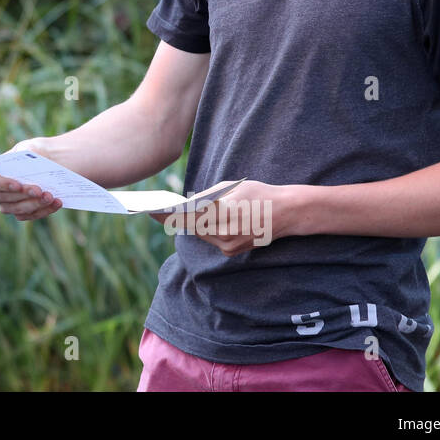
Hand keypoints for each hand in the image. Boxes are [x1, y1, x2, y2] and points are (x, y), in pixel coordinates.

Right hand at [0, 136, 62, 220]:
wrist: (53, 163)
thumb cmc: (37, 153)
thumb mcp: (32, 147)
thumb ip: (27, 152)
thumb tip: (26, 163)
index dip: (0, 183)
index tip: (17, 185)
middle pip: (1, 198)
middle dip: (22, 195)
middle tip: (39, 191)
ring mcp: (8, 203)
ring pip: (16, 209)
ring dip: (34, 204)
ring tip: (51, 196)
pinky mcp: (23, 212)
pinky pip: (31, 215)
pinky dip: (45, 210)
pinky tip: (57, 202)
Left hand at [150, 180, 293, 255]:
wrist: (286, 213)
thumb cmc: (257, 194)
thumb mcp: (231, 187)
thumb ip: (207, 196)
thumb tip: (186, 203)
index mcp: (224, 213)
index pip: (188, 216)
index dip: (169, 215)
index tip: (153, 211)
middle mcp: (225, 232)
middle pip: (191, 227)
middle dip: (175, 220)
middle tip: (157, 213)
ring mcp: (229, 245)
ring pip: (200, 235)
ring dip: (189, 225)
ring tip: (169, 216)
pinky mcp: (232, 251)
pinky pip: (211, 240)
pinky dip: (204, 231)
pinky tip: (193, 223)